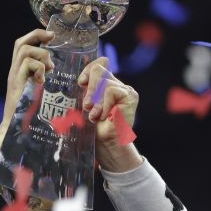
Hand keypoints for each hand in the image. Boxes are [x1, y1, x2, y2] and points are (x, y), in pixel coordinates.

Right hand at [2, 29, 55, 126]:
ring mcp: (14, 77)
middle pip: (20, 43)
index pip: (22, 45)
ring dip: (41, 56)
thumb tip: (55, 69)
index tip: (51, 35)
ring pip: (25, 51)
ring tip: (48, 69)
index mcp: (19, 72)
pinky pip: (28, 64)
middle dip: (37, 36)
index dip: (35, 35)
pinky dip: (39, 68)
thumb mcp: (37, 93)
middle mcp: (14, 72)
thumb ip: (41, 80)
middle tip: (52, 39)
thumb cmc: (29, 116)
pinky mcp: (16, 84)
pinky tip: (42, 81)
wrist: (14, 130)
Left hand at [77, 57, 142, 171]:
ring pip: (103, 81)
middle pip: (98, 70)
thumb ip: (84, 90)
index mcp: (105, 85)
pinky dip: (104, 104)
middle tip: (87, 106)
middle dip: (89, 88)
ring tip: (95, 116)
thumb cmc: (93, 129)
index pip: (99, 64)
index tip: (81, 83)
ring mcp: (125, 90)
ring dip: (96, 101)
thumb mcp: (84, 105)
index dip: (88, 70)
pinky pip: (110, 91)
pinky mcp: (130, 96)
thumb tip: (81, 80)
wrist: (107, 145)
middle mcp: (116, 85)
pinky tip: (104, 116)